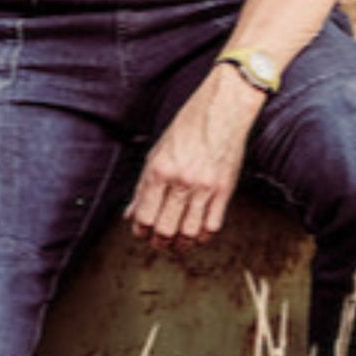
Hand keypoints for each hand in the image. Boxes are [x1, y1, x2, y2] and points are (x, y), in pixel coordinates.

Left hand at [128, 66, 266, 245]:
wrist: (222, 111)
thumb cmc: (187, 128)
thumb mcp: (157, 153)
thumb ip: (143, 186)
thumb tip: (130, 215)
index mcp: (159, 171)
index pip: (144, 216)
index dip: (141, 231)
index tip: (142, 233)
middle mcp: (181, 181)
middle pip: (165, 229)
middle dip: (159, 242)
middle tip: (160, 243)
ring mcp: (205, 187)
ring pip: (189, 232)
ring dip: (181, 244)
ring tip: (178, 244)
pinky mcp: (225, 189)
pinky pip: (213, 225)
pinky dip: (203, 235)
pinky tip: (198, 234)